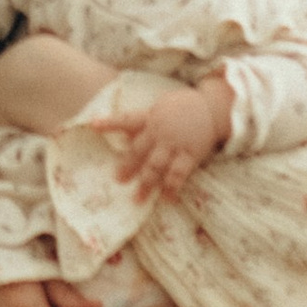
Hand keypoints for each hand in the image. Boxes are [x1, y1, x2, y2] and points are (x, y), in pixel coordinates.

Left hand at [106, 76, 233, 205]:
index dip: (110, 123)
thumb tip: (125, 134)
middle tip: (118, 180)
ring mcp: (174, 144)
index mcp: (150, 118)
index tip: (93, 125)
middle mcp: (160, 132)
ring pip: (156, 166)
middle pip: (139, 151)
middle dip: (127, 166)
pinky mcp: (190, 154)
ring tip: (137, 199)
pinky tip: (167, 199)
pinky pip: (179, 173)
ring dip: (147, 183)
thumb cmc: (184, 108)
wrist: (213, 108)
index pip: (126, 120)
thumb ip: (144, 121)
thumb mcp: (161, 108)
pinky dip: (172, 187)